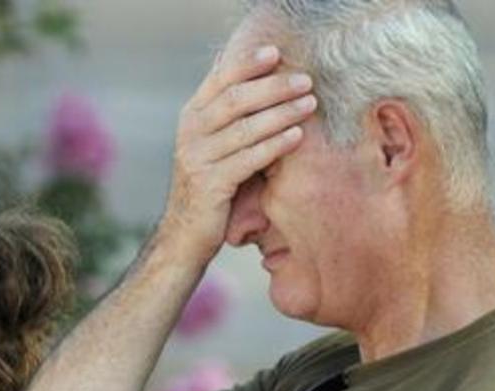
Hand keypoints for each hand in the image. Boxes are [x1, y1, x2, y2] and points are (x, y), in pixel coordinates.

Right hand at [159, 42, 315, 262]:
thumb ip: (228, 111)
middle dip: (273, 87)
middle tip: (305, 80)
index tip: (276, 52)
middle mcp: (190, 133)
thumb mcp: (213, 142)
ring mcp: (197, 159)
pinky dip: (274, 145)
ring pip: (244, 128)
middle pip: (234, 100)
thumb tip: (242, 70)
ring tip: (310, 103)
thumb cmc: (210, 184)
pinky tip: (297, 136)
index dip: (247, 63)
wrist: (184, 234)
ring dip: (281, 113)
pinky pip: (247, 159)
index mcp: (191, 116)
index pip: (219, 80)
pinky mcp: (209, 184)